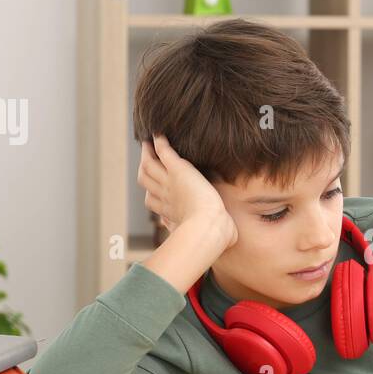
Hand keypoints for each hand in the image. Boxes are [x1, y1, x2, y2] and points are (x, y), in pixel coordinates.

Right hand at [138, 134, 237, 250]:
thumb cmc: (214, 235)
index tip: (151, 188)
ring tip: (147, 143)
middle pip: (145, 180)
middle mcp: (165, 196)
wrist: (209, 227)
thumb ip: (214, 235)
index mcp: (170, 213)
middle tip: (145, 159)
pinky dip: (159, 143)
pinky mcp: (177, 170)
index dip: (150, 193)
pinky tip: (158, 134)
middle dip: (144, 170)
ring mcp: (169, 182)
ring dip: (147, 153)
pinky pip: (164, 152)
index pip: (151, 201)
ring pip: (149, 165)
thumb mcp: (211, 236)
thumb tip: (228, 239)